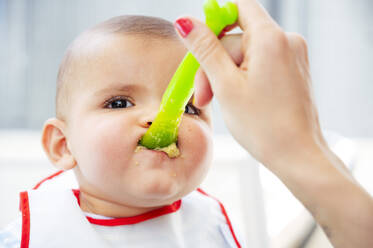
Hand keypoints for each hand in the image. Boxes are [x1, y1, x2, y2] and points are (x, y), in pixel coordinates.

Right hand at [174, 0, 320, 169]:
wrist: (298, 156)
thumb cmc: (264, 126)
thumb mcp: (225, 85)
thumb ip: (205, 49)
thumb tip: (185, 22)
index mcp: (270, 38)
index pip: (239, 7)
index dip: (215, 21)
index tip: (200, 45)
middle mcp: (286, 41)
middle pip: (238, 37)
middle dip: (216, 64)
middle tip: (205, 96)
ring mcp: (292, 56)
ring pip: (248, 53)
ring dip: (228, 75)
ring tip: (222, 102)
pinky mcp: (293, 70)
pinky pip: (261, 64)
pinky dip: (244, 78)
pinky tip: (239, 100)